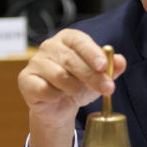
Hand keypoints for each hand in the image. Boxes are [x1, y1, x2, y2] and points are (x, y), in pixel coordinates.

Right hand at [18, 29, 126, 146]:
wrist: (59, 107)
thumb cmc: (79, 85)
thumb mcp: (99, 77)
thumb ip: (112, 68)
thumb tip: (120, 61)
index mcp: (67, 39)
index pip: (79, 40)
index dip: (92, 52)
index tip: (104, 66)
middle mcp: (49, 46)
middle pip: (71, 59)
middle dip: (92, 76)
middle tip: (107, 88)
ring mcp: (35, 62)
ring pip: (59, 76)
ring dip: (74, 88)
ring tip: (76, 92)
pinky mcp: (25, 80)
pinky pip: (45, 90)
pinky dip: (57, 97)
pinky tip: (58, 97)